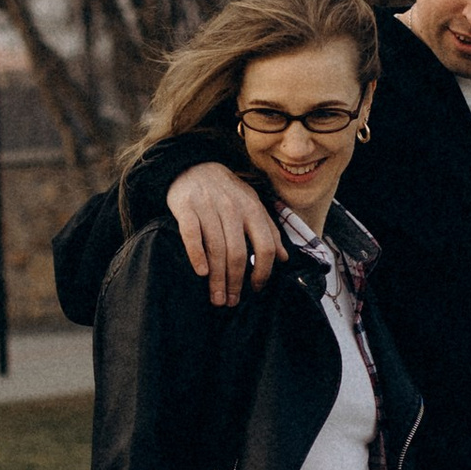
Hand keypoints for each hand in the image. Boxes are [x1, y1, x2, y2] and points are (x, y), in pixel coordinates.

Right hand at [169, 167, 280, 308]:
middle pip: (238, 253)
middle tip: (231, 302)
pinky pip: (192, 235)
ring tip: (216, 298)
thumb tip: (284, 259)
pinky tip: (201, 273)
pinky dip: (196, 255)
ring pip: (216, 249)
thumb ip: (269, 230)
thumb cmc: (227, 192)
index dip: (262, 272)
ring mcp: (208, 208)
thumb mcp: (253, 205)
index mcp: (253, 210)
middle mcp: (232, 209)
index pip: (265, 247)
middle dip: (235, 282)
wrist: (194, 167)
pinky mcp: (186, 208)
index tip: (256, 288)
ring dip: (217, 278)